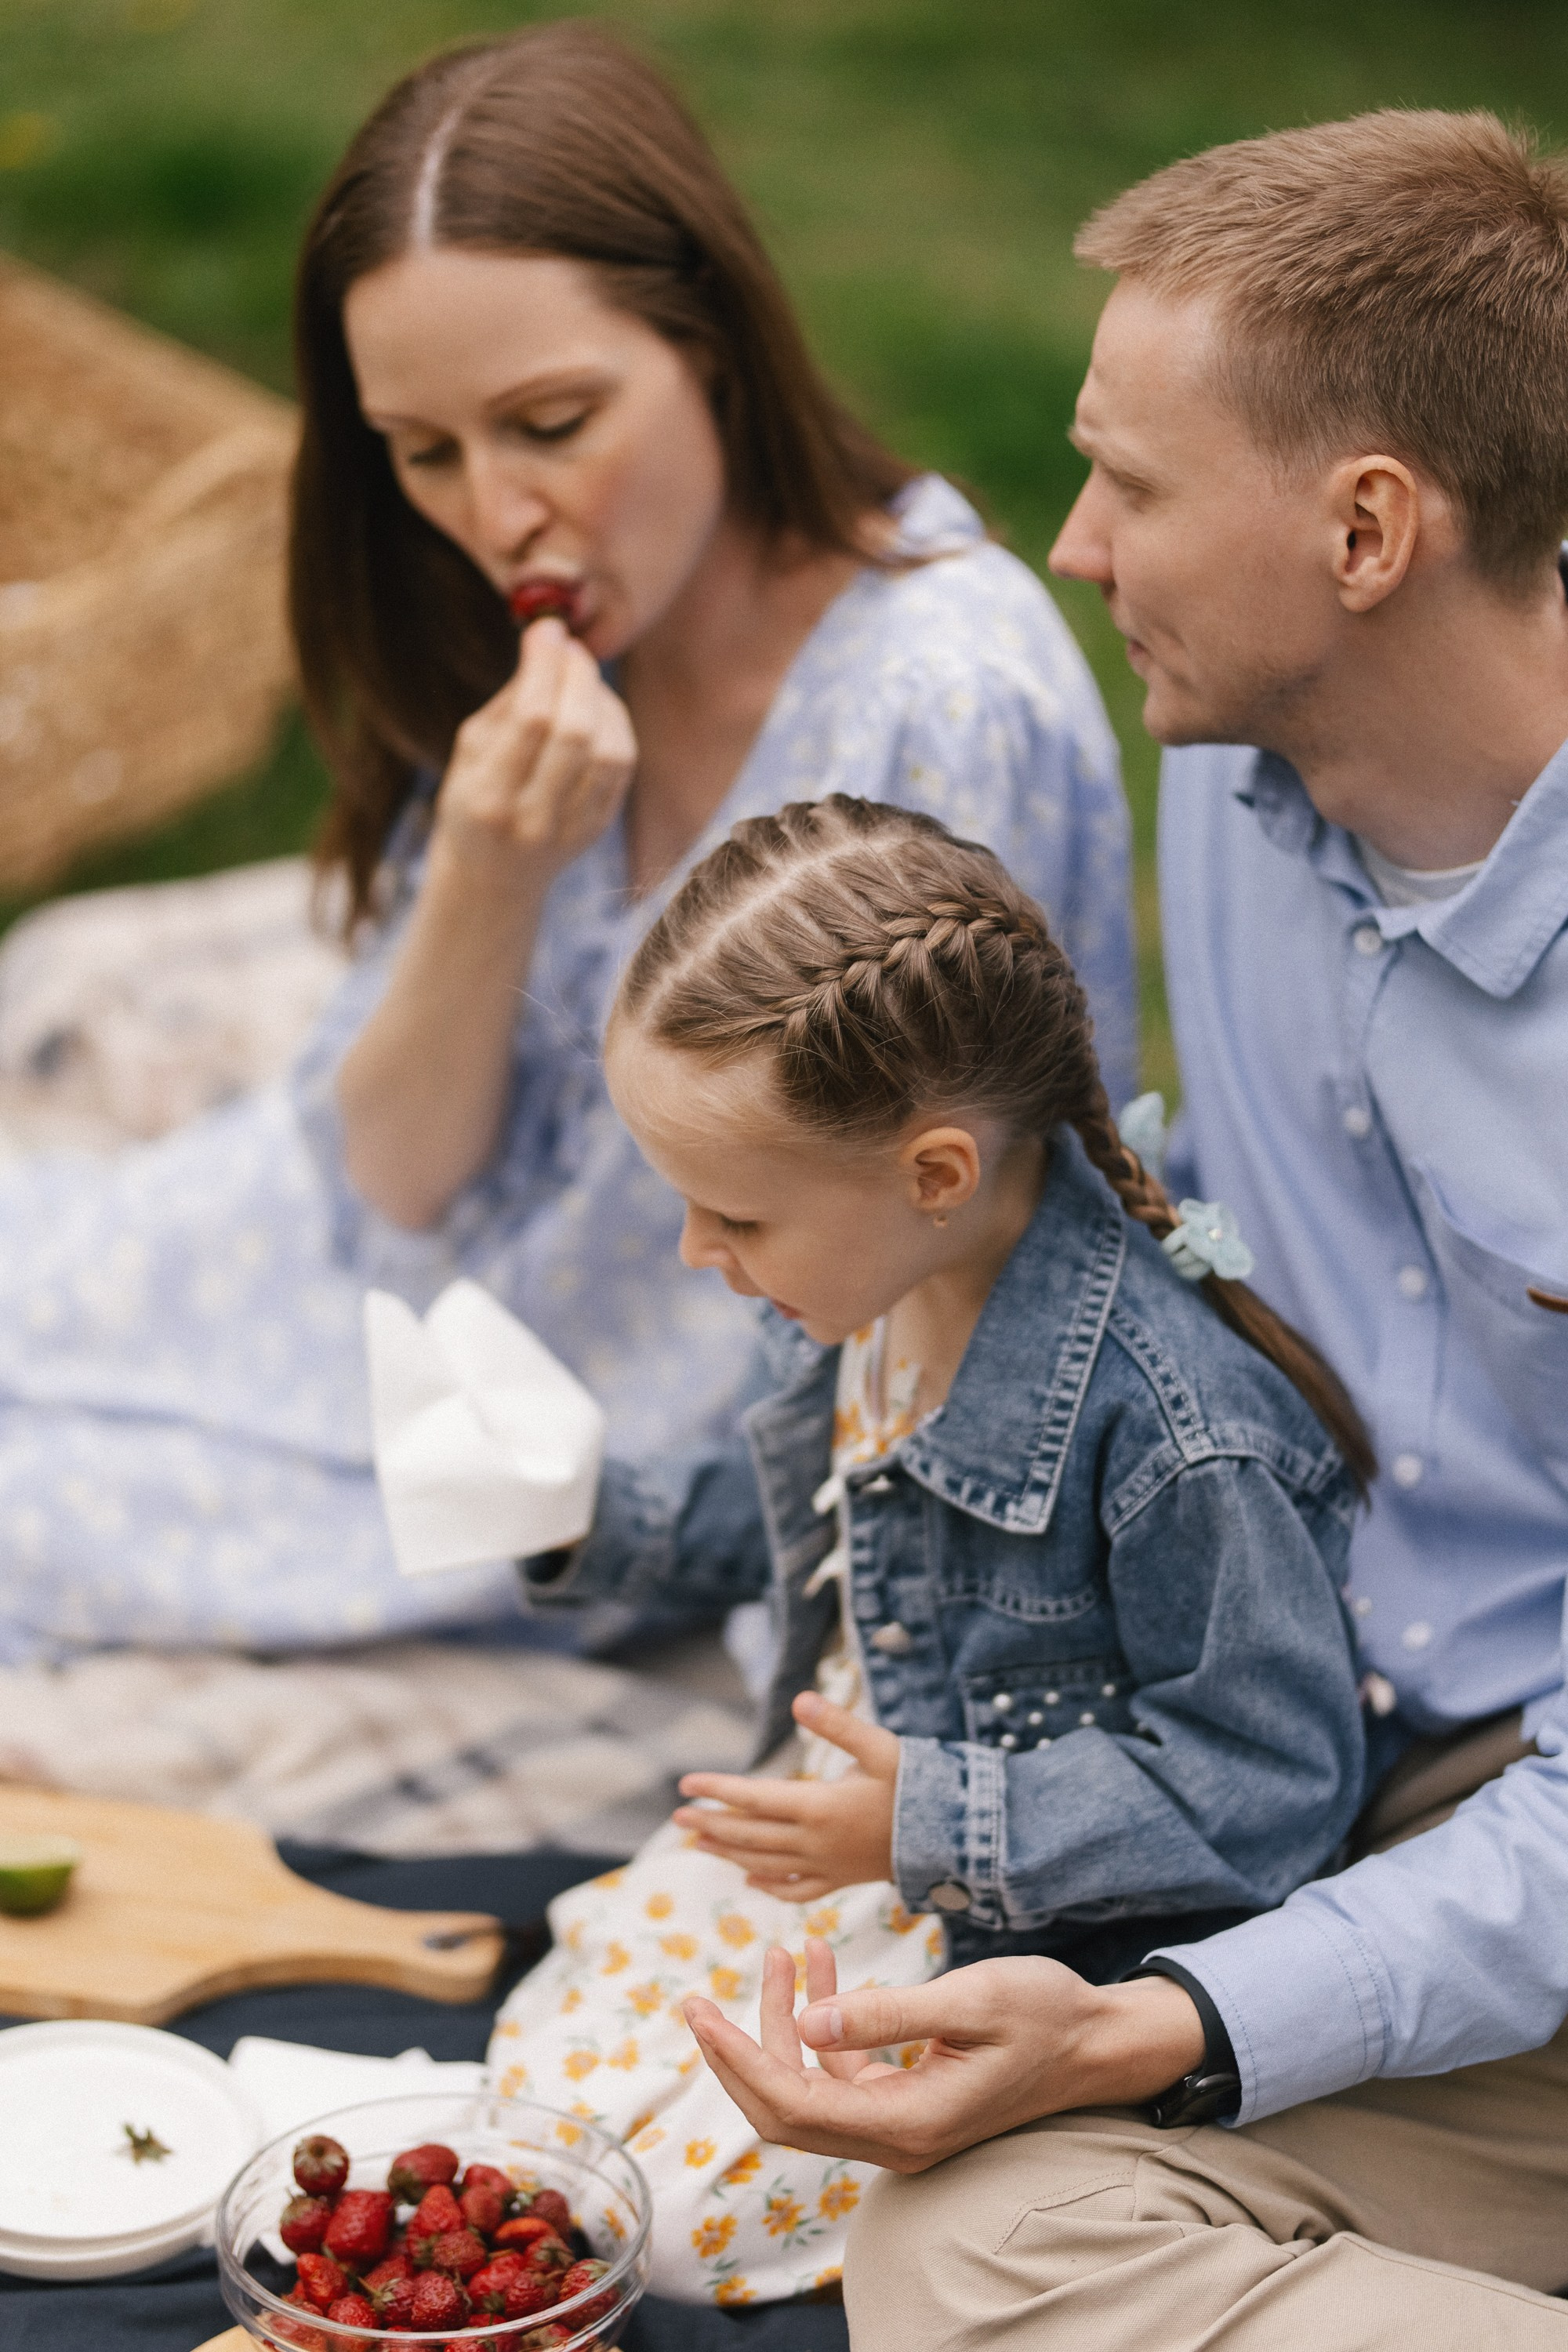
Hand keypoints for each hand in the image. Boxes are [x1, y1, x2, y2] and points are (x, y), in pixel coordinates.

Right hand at [433, 616, 635, 888]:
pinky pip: (622, 765)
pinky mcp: (599, 828)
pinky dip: (615, 724)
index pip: (531, 719)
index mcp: (488, 798)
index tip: (547, 629)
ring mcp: (572, 830)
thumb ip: (510, 700)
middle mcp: (532, 819)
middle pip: (576, 732)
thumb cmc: (474, 798)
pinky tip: (597, 706)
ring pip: (609, 750)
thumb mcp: (471, 750)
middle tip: (569, 647)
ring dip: (601, 700)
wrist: (493, 878)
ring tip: (581, 678)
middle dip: (578, 675)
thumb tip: (550, 642)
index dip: (545, 665)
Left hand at [672, 1692, 897, 1899]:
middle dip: (711, 1825)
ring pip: (764, 1863)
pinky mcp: (842, 1880)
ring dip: (729, 1853)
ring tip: (699, 1843)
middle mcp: (816, 1843)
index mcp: (820, 1807)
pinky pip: (796, 1890)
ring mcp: (827, 1866)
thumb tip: (798, 1699)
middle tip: (678, 1818)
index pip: (754, 1798)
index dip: (717, 1790)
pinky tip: (751, 1879)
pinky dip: (768, 1885)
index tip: (685, 1784)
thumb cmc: (917, 1786)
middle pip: (750, 1835)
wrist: (954, 1838)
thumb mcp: (880, 1748)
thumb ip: (837, 1725)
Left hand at [682, 1940, 1207, 2173]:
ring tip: (787, 1951)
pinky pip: (844, 2069)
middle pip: (788, 2110)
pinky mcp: (910, 2098)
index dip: (737, 2061)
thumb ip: (886, 2015)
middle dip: (741, 2050)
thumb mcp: (969, 1999)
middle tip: (700, 1996)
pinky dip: (825, 2020)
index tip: (698, 2013)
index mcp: (909, 2123)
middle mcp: (898, 2137)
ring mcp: (903, 2122)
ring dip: (785, 2023)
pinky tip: (822, 1966)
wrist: (1100, 2038)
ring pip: (812, 2084)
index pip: (793, 2106)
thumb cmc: (1045, 2012)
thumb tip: (804, 2028)